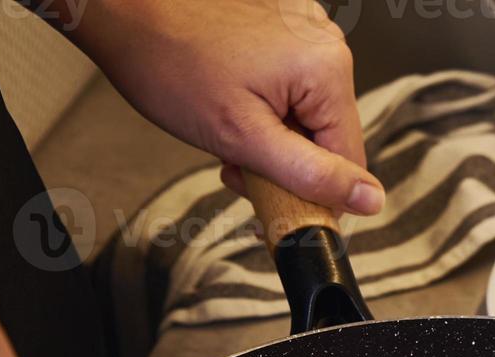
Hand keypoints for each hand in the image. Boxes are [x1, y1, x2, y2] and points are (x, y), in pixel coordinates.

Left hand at [71, 0, 383, 215]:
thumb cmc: (168, 64)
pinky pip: (292, 84)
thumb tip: (371, 200)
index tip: (272, 200)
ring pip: (308, 113)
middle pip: (328, 135)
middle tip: (237, 163)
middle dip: (287, 162)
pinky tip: (233, 99)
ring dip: (275, 136)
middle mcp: (326, 43)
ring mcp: (305, 28)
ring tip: (229, 128)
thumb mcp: (244, 138)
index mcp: (327, 70)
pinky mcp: (284, 24)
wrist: (124, 9)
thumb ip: (312, 175)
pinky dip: (267, 103)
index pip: (350, 159)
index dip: (314, 192)